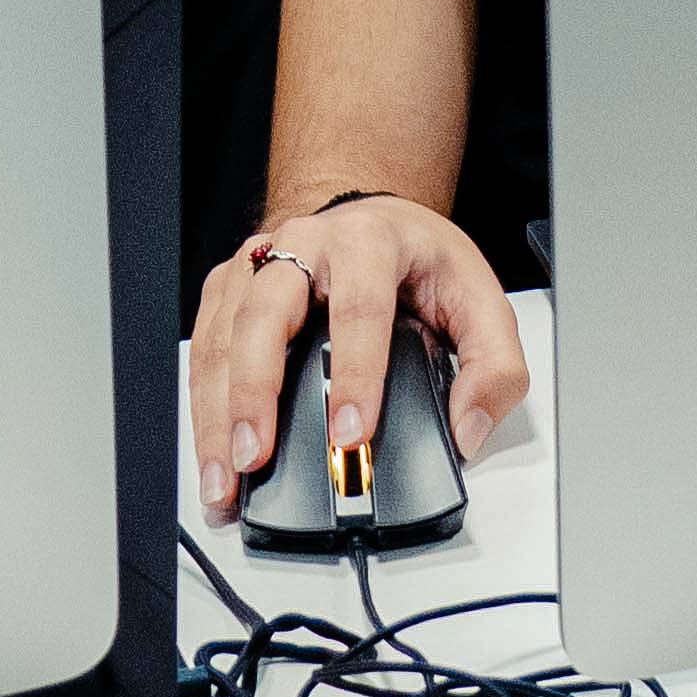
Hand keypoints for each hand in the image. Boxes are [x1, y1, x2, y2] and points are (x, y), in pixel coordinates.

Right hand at [187, 196, 526, 520]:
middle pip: (266, 314)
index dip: (355, 374)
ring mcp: (259, 263)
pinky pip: (203, 346)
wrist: (374, 218)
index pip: (360, 309)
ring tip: (224, 478)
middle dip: (256, 393)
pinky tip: (211, 454)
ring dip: (217, 413)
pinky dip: (202, 406)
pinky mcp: (229, 289)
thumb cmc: (419, 260)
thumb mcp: (480, 299)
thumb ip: (493, 367)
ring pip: (223, 335)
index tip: (350, 434)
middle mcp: (305, 245)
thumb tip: (469, 430)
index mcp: (371, 241)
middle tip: (257, 458)